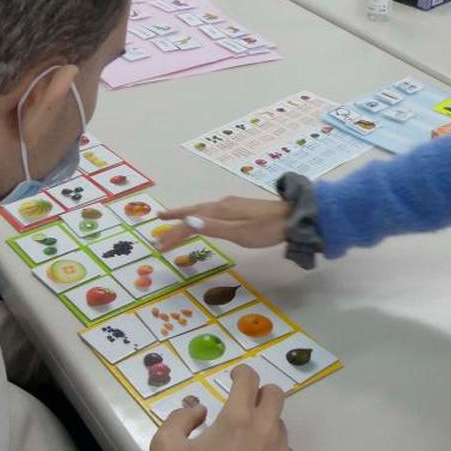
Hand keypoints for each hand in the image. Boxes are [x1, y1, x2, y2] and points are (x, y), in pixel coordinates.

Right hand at [151, 365, 296, 450]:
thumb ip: (180, 418)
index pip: (249, 379)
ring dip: (265, 425)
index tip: (235, 376)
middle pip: (275, 396)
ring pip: (280, 426)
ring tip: (246, 443)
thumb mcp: (165, 445)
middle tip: (246, 404)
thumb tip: (200, 411)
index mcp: (237, 418)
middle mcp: (265, 430)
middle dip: (260, 393)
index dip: (241, 372)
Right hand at [155, 196, 288, 252]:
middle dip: (174, 221)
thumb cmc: (266, 229)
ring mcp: (231, 205)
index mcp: (219, 210)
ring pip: (201, 210)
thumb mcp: (239, 232)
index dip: (173, 233)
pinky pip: (210, 211)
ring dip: (184, 216)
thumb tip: (187, 221)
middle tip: (157, 226)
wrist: (294, 218)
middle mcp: (222, 204)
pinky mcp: (238, 208)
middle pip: (192, 213)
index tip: (158, 246)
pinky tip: (201, 218)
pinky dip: (198, 215)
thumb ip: (213, 227)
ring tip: (171, 219)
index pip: (189, 222)